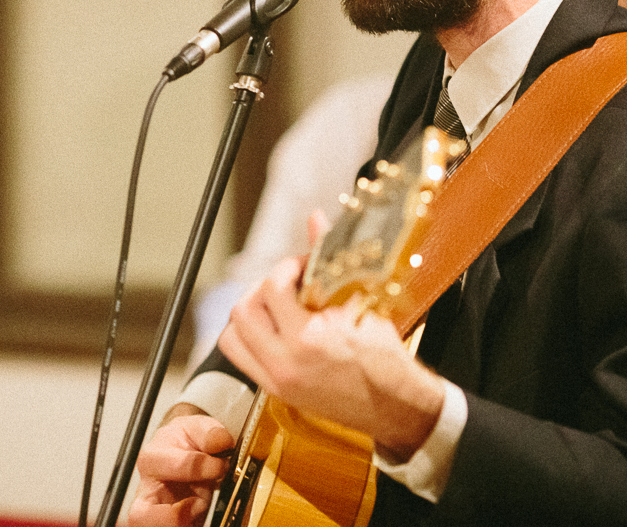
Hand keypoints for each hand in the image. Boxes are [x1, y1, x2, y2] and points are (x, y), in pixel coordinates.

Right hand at [127, 408, 235, 526]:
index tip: (220, 465)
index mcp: (152, 459)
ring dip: (178, 524)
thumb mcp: (198, 428)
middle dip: (173, 516)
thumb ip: (209, 432)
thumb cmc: (186, 441)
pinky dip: (189, 526)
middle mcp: (148, 490)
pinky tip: (199, 520)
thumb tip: (220, 441)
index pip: (170, 467)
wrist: (187, 453)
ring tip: (199, 513)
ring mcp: (155, 512)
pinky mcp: (168, 524)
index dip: (199, 467)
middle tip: (200, 504)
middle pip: (140, 515)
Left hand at [217, 258, 444, 463]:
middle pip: (243, 310)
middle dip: (261, 288)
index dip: (285, 267)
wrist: (394, 405)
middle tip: (284, 284)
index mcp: (309, 338)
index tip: (301, 265)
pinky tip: (271, 329)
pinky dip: (247, 339)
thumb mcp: (359, 302)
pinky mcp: (276, 391)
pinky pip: (241, 359)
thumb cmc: (383, 356)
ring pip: (231, 337)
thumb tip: (316, 221)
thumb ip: (329, 260)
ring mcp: (277, 380)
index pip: (272, 288)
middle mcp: (285, 362)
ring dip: (248, 315)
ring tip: (273, 306)